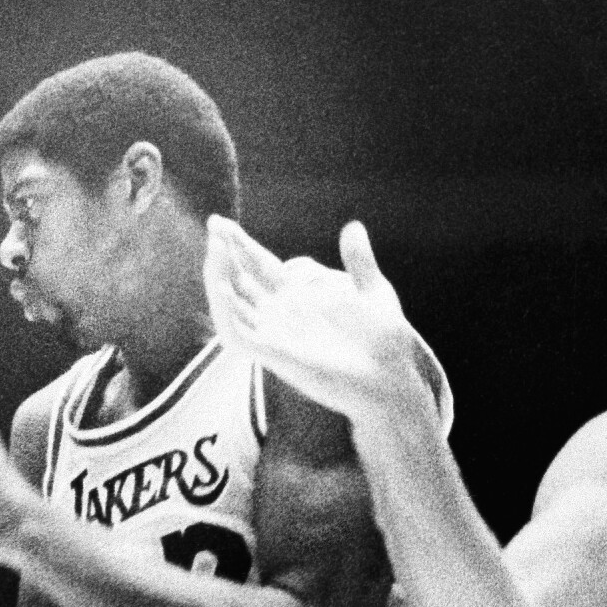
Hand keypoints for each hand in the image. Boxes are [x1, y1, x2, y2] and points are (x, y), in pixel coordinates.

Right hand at [205, 217, 451, 434]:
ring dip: (219, 278)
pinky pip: (239, 334)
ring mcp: (276, 336)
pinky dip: (227, 313)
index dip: (240, 245)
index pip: (259, 266)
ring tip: (216, 249)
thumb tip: (354, 226)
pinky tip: (224, 289)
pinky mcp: (276, 355)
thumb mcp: (375, 293)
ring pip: (232, 305)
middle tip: (214, 224)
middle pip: (240, 279)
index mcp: (300, 298)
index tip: (223, 223)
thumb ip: (360, 261)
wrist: (392, 382)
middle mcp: (281, 316)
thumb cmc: (386, 345)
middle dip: (224, 253)